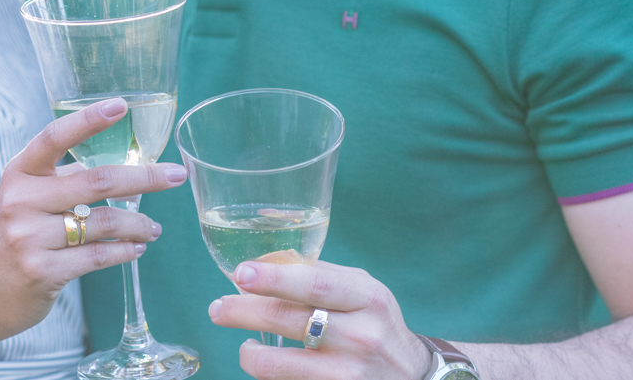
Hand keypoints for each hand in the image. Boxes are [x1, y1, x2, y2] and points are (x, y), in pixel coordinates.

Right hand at [0, 98, 186, 339]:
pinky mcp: (43, 272)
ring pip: (103, 222)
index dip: (89, 119)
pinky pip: (98, 256)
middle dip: (145, 177)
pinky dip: (125, 251)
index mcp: (19, 174)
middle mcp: (22, 201)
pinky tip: (137, 248)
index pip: (55, 137)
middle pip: (96, 181)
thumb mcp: (24, 199)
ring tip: (152, 229)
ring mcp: (30, 238)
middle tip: (176, 175)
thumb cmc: (12, 238)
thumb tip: (118, 163)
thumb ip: (61, 178)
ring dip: (138, 224)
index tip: (121, 105)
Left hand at [208, 260, 434, 379]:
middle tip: (218, 308)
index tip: (241, 273)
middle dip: (242, 311)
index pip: (314, 284)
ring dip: (250, 354)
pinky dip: (269, 375)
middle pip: (288, 320)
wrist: (413, 377)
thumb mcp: (362, 292)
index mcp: (367, 298)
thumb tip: (264, 263)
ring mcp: (349, 374)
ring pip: (278, 365)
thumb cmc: (376, 324)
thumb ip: (320, 275)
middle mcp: (361, 336)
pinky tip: (267, 365)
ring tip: (246, 346)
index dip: (274, 277)